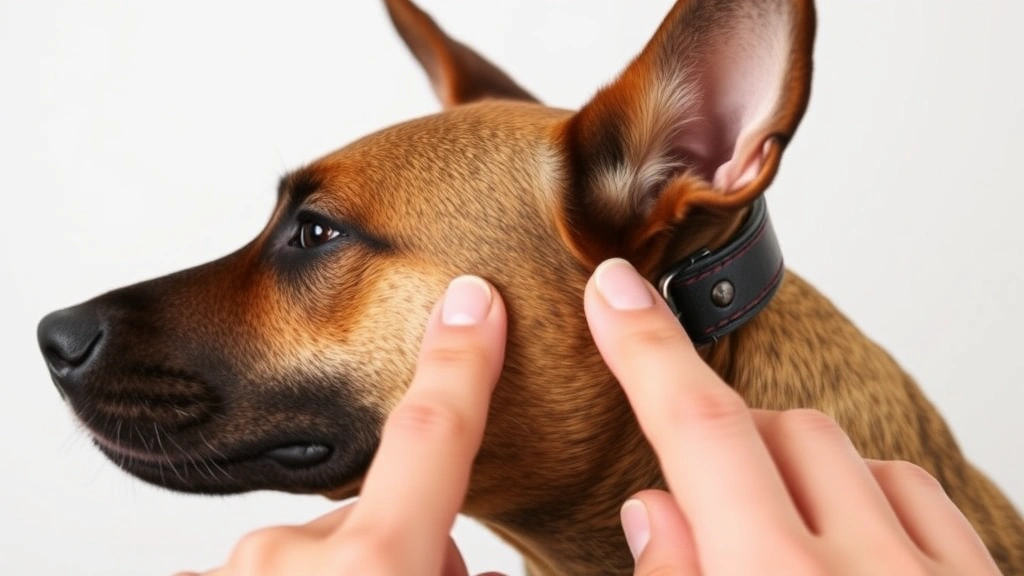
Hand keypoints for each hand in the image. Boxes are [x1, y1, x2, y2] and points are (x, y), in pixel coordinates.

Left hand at [176, 276, 507, 575]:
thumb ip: (461, 567)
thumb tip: (491, 565)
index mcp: (373, 564)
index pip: (432, 434)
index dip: (460, 363)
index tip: (472, 300)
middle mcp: (288, 556)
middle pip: (369, 512)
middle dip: (396, 545)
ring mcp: (231, 571)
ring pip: (314, 546)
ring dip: (343, 572)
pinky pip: (262, 568)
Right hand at [585, 258, 1001, 574]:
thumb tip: (654, 507)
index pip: (697, 428)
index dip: (647, 348)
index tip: (617, 292)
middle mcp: (865, 572)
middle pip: (780, 429)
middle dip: (728, 446)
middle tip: (704, 509)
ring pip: (856, 453)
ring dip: (799, 474)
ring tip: (779, 546)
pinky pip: (923, 493)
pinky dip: (870, 496)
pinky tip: (848, 550)